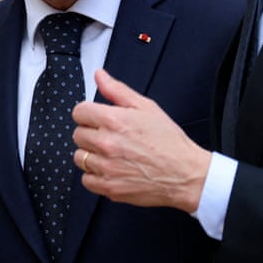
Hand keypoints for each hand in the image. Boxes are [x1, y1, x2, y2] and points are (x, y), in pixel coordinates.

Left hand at [72, 69, 211, 211]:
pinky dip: (95, 175)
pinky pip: (86, 179)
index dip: (88, 113)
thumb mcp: (146, 107)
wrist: (184, 173)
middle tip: (110, 137)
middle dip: (91, 133)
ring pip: (79, 157)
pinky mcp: (109, 187)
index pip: (79, 112)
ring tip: (111, 154)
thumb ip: (117, 90)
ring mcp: (106, 167)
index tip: (96, 118)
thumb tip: (100, 76)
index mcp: (114, 120)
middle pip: (78, 134)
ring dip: (91, 155)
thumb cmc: (169, 142)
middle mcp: (106, 144)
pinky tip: (111, 169)